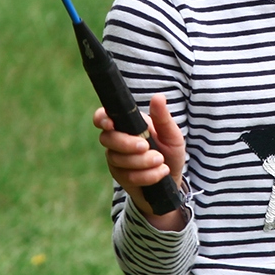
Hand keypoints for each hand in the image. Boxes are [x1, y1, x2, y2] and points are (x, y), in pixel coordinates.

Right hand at [92, 93, 186, 227]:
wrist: (173, 177)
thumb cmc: (170, 151)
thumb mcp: (171, 134)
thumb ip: (163, 118)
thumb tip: (159, 97)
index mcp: (127, 124)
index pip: (103, 117)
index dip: (102, 119)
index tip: (111, 124)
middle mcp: (117, 140)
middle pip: (107, 139)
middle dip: (127, 144)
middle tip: (146, 146)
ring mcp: (116, 159)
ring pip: (118, 159)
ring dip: (142, 162)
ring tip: (162, 161)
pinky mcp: (121, 177)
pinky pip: (128, 176)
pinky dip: (148, 175)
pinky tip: (161, 172)